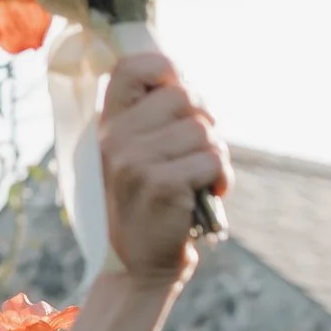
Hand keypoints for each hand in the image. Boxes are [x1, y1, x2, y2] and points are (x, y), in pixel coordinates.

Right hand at [98, 51, 229, 281]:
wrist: (139, 264)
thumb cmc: (149, 203)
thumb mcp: (138, 154)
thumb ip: (154, 118)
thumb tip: (189, 82)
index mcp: (109, 123)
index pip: (133, 65)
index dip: (168, 71)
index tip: (182, 101)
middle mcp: (115, 137)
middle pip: (184, 96)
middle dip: (205, 122)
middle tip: (198, 152)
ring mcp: (134, 160)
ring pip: (203, 130)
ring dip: (216, 155)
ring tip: (202, 179)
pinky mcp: (160, 184)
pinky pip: (212, 159)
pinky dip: (222, 178)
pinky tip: (208, 194)